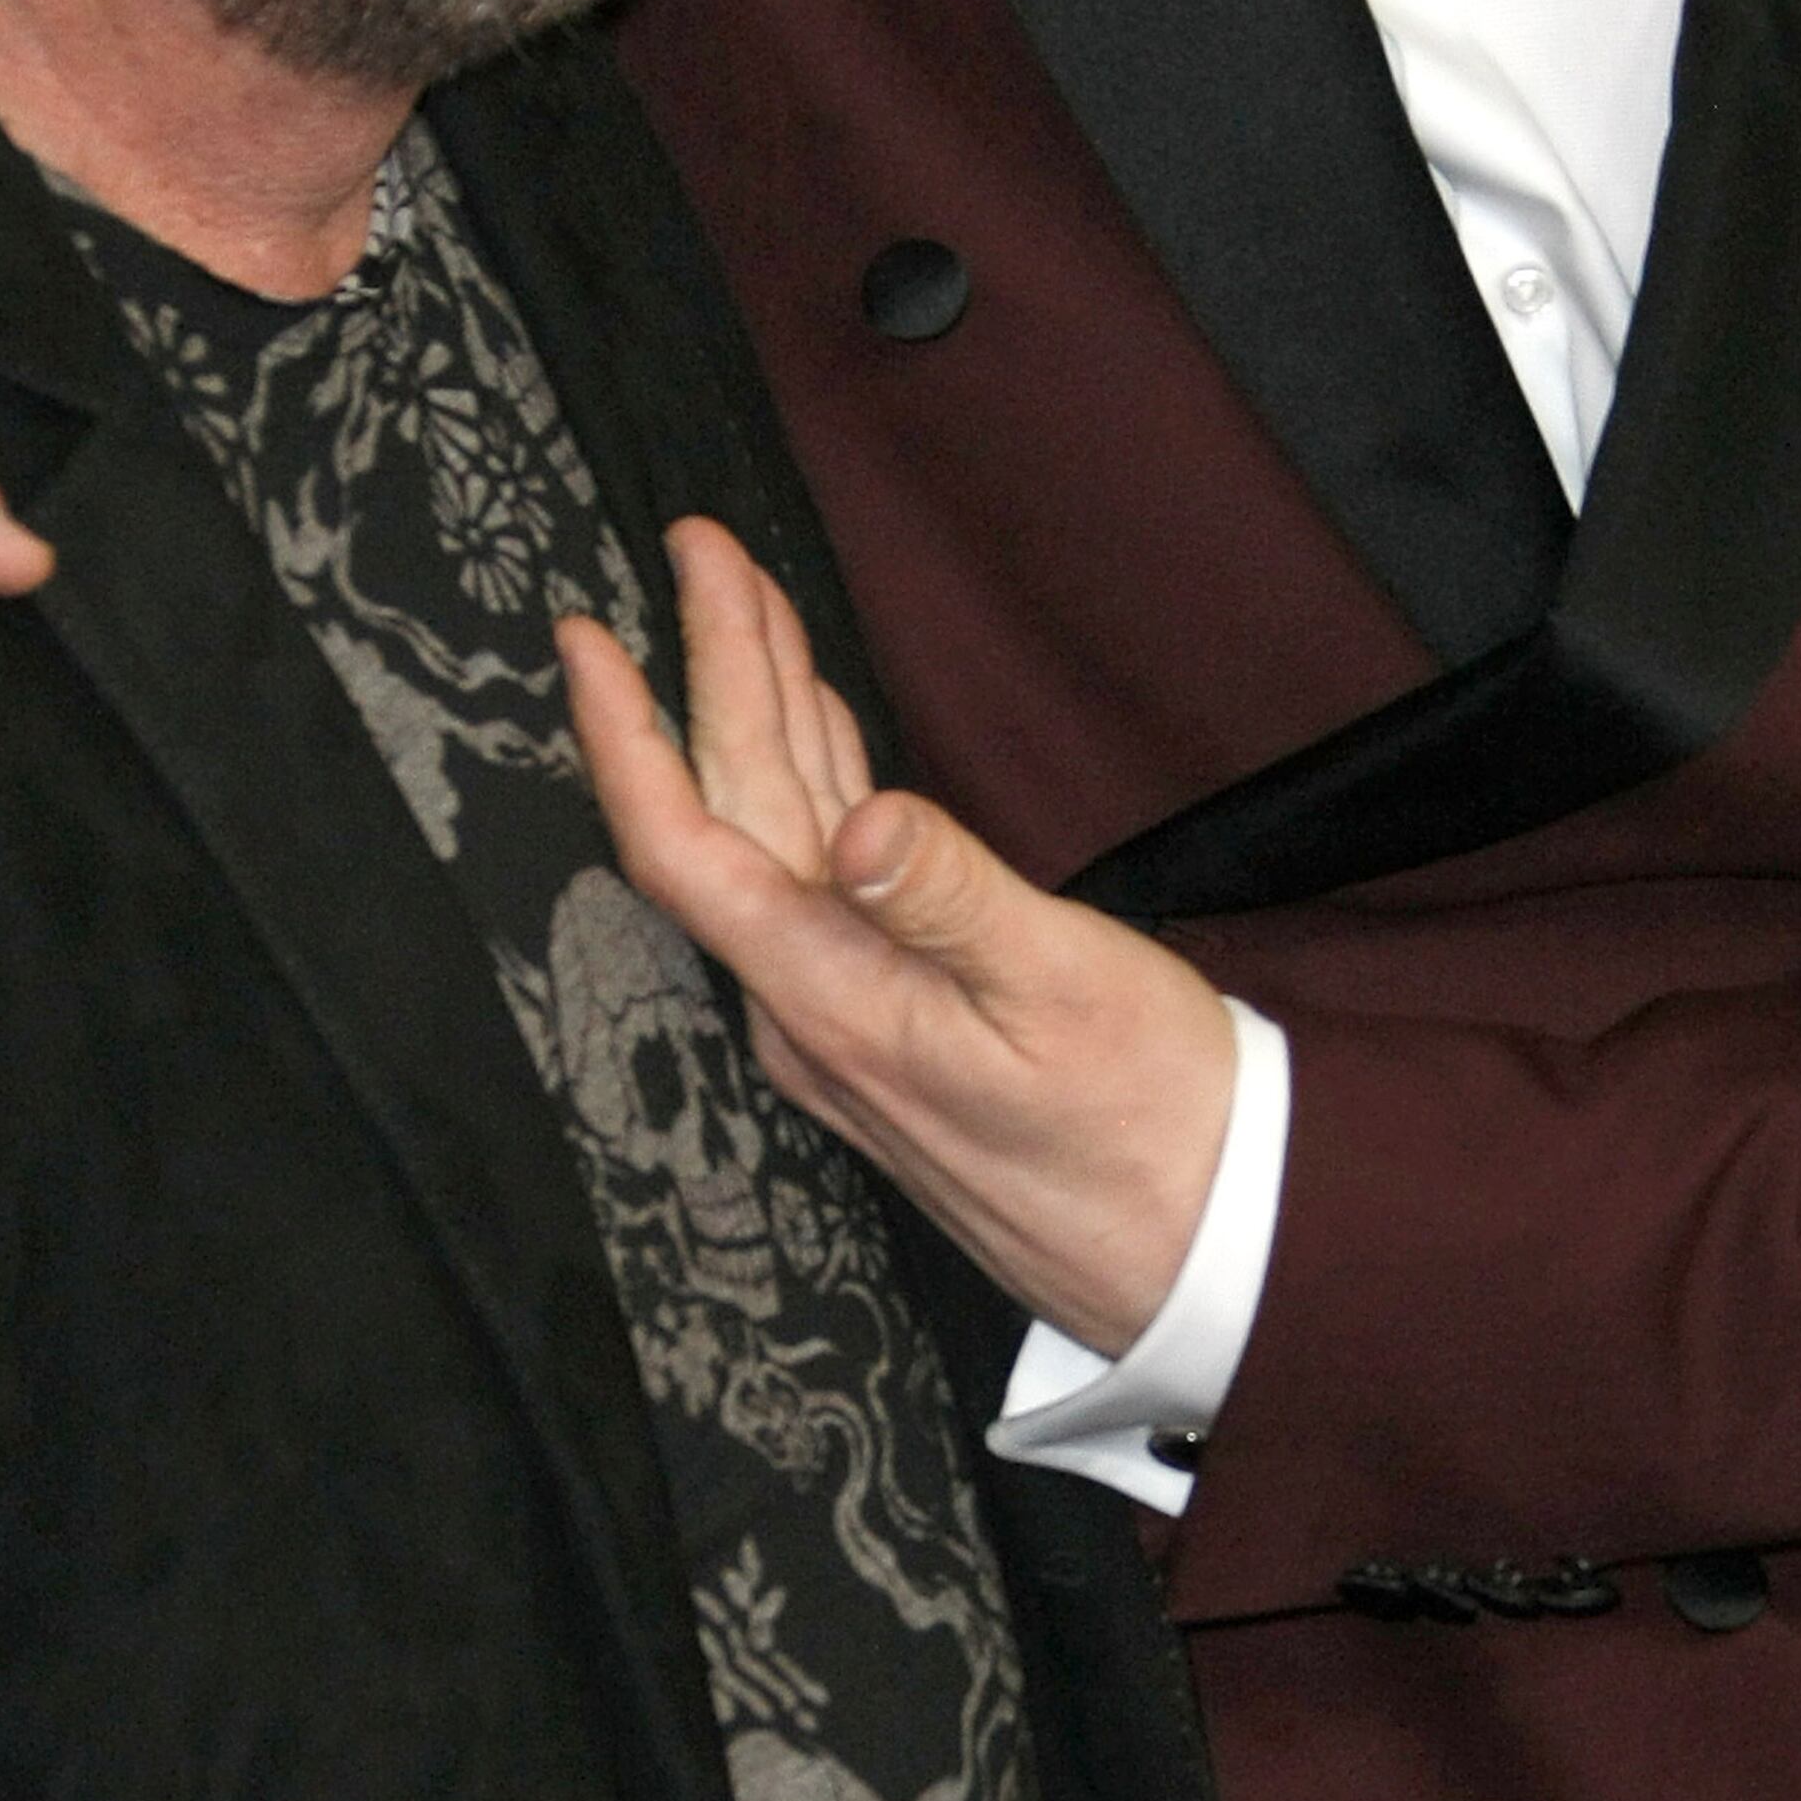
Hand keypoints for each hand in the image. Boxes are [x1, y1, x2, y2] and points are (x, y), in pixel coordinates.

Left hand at [560, 518, 1236, 1352]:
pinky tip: (813, 729)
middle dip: (714, 671)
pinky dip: (813, 778)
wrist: (1209, 1252)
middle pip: (730, 814)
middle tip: (698, 548)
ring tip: (742, 602)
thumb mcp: (1068, 994)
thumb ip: (955, 902)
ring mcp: (848, 1021)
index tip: (590, 635)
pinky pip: (823, 876)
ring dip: (760, 711)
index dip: (626, 734)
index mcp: (837, 999)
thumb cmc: (1155, 1125)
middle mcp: (814, 1012)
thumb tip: (858, 823)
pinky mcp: (893, 1023)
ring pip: (776, 836)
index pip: (685, 847)